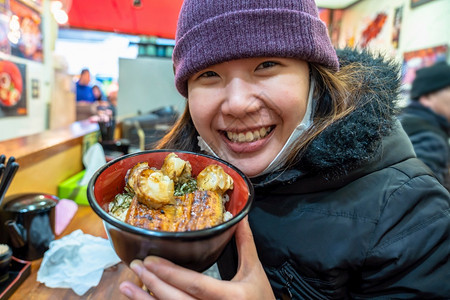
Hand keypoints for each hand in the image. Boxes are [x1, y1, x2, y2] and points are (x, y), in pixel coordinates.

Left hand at [119, 216, 273, 298]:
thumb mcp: (255, 272)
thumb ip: (244, 243)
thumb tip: (239, 217)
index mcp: (230, 296)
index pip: (195, 283)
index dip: (170, 272)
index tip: (150, 260)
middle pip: (176, 298)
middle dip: (152, 282)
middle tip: (135, 266)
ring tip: (127, 287)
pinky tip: (142, 299)